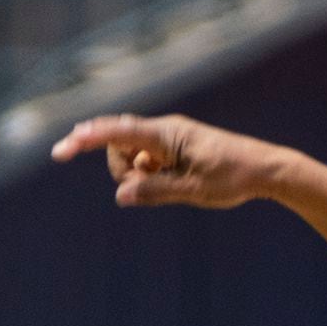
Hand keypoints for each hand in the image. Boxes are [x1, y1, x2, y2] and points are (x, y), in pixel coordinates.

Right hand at [50, 113, 285, 209]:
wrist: (265, 170)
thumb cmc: (233, 178)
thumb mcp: (193, 191)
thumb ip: (156, 191)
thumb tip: (122, 194)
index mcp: (166, 135)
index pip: (117, 133)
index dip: (86, 140)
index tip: (61, 150)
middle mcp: (164, 130)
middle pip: (119, 147)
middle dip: (123, 171)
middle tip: (152, 190)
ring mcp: (169, 138)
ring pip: (132, 155)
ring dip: (140, 175)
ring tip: (175, 185)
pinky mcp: (175, 147)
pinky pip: (149, 160)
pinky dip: (152, 174)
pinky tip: (179, 182)